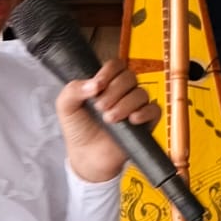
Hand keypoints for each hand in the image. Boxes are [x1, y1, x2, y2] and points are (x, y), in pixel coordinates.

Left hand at [56, 58, 159, 183]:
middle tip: (100, 108)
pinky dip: (145, 112)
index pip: (115, 65)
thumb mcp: (66, 107)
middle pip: (129, 77)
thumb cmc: (78, 129)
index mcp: (105, 83)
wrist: (86, 156)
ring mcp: (135, 106)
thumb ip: (73, 90)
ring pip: (141, 93)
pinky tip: (132, 120)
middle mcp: (122, 91)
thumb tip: (94, 84)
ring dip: (124, 104)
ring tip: (109, 119)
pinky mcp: (146, 122)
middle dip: (114, 91)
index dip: (108, 72)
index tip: (98, 86)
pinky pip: (154, 110)